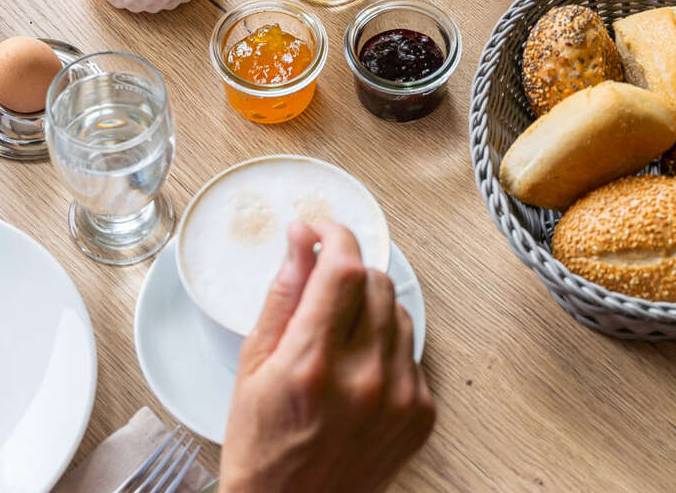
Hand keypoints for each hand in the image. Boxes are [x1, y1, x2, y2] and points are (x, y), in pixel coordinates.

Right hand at [220, 222, 434, 492]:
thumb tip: (300, 238)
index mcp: (312, 364)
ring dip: (370, 309)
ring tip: (338, 338)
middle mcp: (364, 380)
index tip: (322, 231)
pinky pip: (412, 351)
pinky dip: (387, 348)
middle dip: (347, 273)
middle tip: (322, 287)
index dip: (335, 235)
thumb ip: (283, 293)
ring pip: (398, 312)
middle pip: (375, 283)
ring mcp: (399, 399)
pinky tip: (358, 372)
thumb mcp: (254, 364)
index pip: (344, 269)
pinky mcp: (421, 415)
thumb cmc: (263, 445)